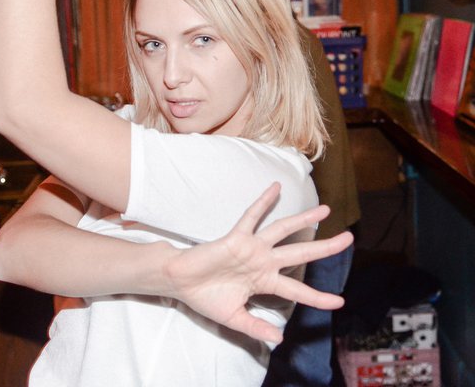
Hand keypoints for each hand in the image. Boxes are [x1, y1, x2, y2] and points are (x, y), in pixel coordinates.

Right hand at [163, 183, 353, 343]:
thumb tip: (279, 341)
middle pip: (300, 253)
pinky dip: (263, 202)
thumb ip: (256, 327)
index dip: (317, 296)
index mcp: (264, 281)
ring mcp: (252, 247)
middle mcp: (263, 261)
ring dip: (303, 220)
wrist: (181, 283)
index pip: (297, 289)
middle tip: (349, 239)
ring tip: (325, 209)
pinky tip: (275, 188)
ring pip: (282, 230)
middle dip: (325, 247)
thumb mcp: (234, 318)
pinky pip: (251, 216)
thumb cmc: (206, 297)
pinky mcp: (237, 237)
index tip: (339, 301)